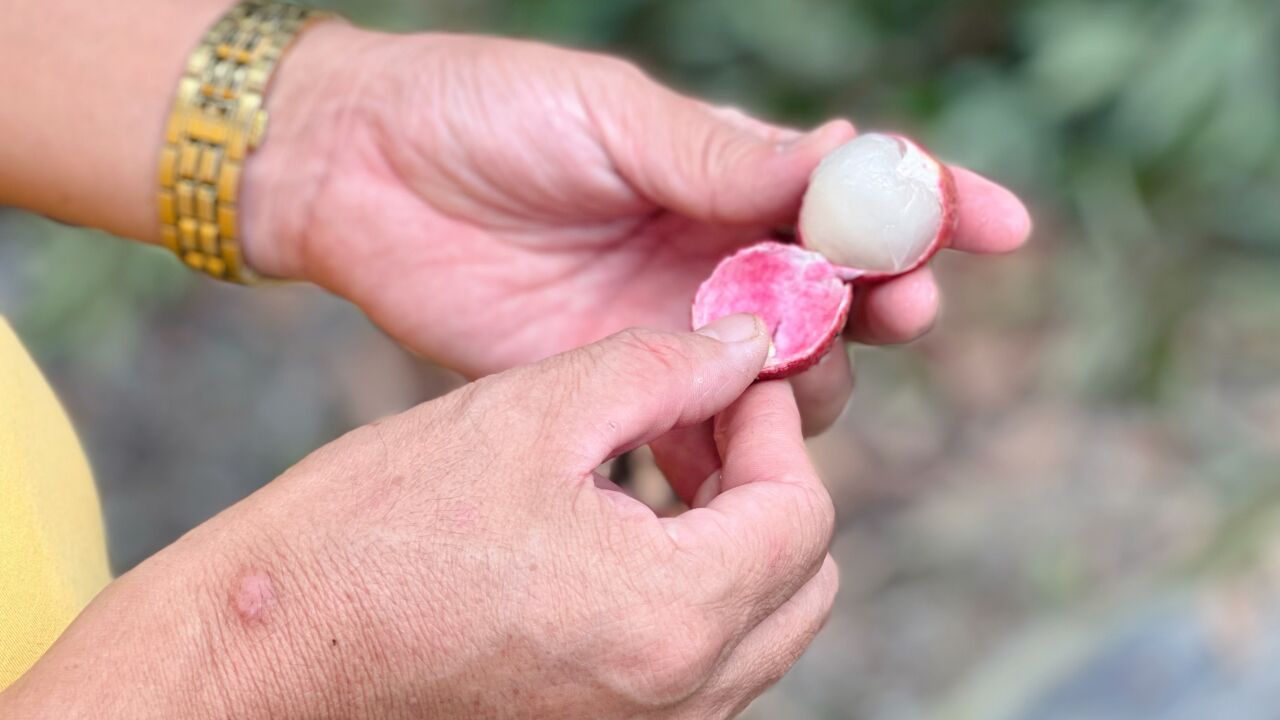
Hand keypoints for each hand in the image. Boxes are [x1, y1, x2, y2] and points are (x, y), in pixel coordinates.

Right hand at [2, 317, 835, 718]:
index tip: (732, 381)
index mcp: (669, 616)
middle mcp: (677, 700)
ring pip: (759, 631)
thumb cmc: (375, 531)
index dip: (777, 429)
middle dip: (771, 488)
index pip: (802, 515)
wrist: (267, 653)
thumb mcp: (528, 414)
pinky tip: (623, 538)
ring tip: (659, 472)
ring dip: (736, 544)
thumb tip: (745, 349)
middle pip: (800, 583)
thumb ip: (660, 370)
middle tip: (703, 425)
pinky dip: (694, 598)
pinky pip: (701, 669)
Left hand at [245, 25, 1031, 433]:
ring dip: (814, 380)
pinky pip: (699, 435)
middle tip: (899, 307)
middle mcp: (714, 254)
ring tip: (790, 366)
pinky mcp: (617, 384)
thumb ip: (720, 157)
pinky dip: (733, 452)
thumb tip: (844, 158)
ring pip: (787, 376)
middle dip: (887, 302)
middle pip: (840, 296)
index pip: (853, 194)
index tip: (999, 225)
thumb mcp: (611, 115)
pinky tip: (740, 459)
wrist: (360, 171)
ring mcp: (672, 325)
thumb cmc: (484, 112)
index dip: (933, 208)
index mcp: (726, 173)